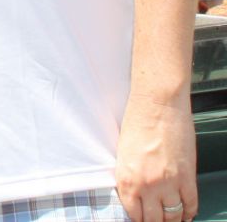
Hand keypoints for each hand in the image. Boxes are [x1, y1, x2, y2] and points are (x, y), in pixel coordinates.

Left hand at [115, 94, 196, 221]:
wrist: (157, 105)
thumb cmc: (137, 123)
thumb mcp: (123, 154)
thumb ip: (130, 177)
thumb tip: (137, 195)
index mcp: (126, 179)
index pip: (134, 214)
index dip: (139, 220)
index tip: (142, 219)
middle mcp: (147, 185)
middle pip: (154, 219)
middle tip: (157, 219)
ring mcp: (169, 183)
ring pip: (174, 215)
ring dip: (173, 219)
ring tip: (172, 218)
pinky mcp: (187, 177)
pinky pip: (191, 204)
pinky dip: (189, 211)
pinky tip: (187, 212)